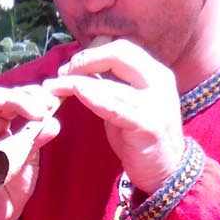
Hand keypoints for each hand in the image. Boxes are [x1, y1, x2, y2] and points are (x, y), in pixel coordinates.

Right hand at [0, 84, 61, 219]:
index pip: (10, 100)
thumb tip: (53, 122)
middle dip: (15, 97)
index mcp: (0, 126)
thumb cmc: (10, 191)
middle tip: (37, 110)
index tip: (50, 104)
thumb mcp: (29, 163)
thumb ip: (35, 140)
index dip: (28, 96)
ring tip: (4, 102)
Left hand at [45, 40, 185, 195]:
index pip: (122, 48)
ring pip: (110, 83)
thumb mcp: (127, 105)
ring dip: (77, 82)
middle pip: (118, 55)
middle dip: (85, 60)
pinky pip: (114, 106)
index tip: (71, 65)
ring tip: (53, 86)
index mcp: (156, 73)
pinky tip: (76, 92)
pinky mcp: (147, 124)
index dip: (93, 52)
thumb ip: (112, 86)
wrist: (166, 171)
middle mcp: (159, 81)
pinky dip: (93, 97)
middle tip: (61, 72)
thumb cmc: (141, 139)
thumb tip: (85, 70)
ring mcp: (155, 102)